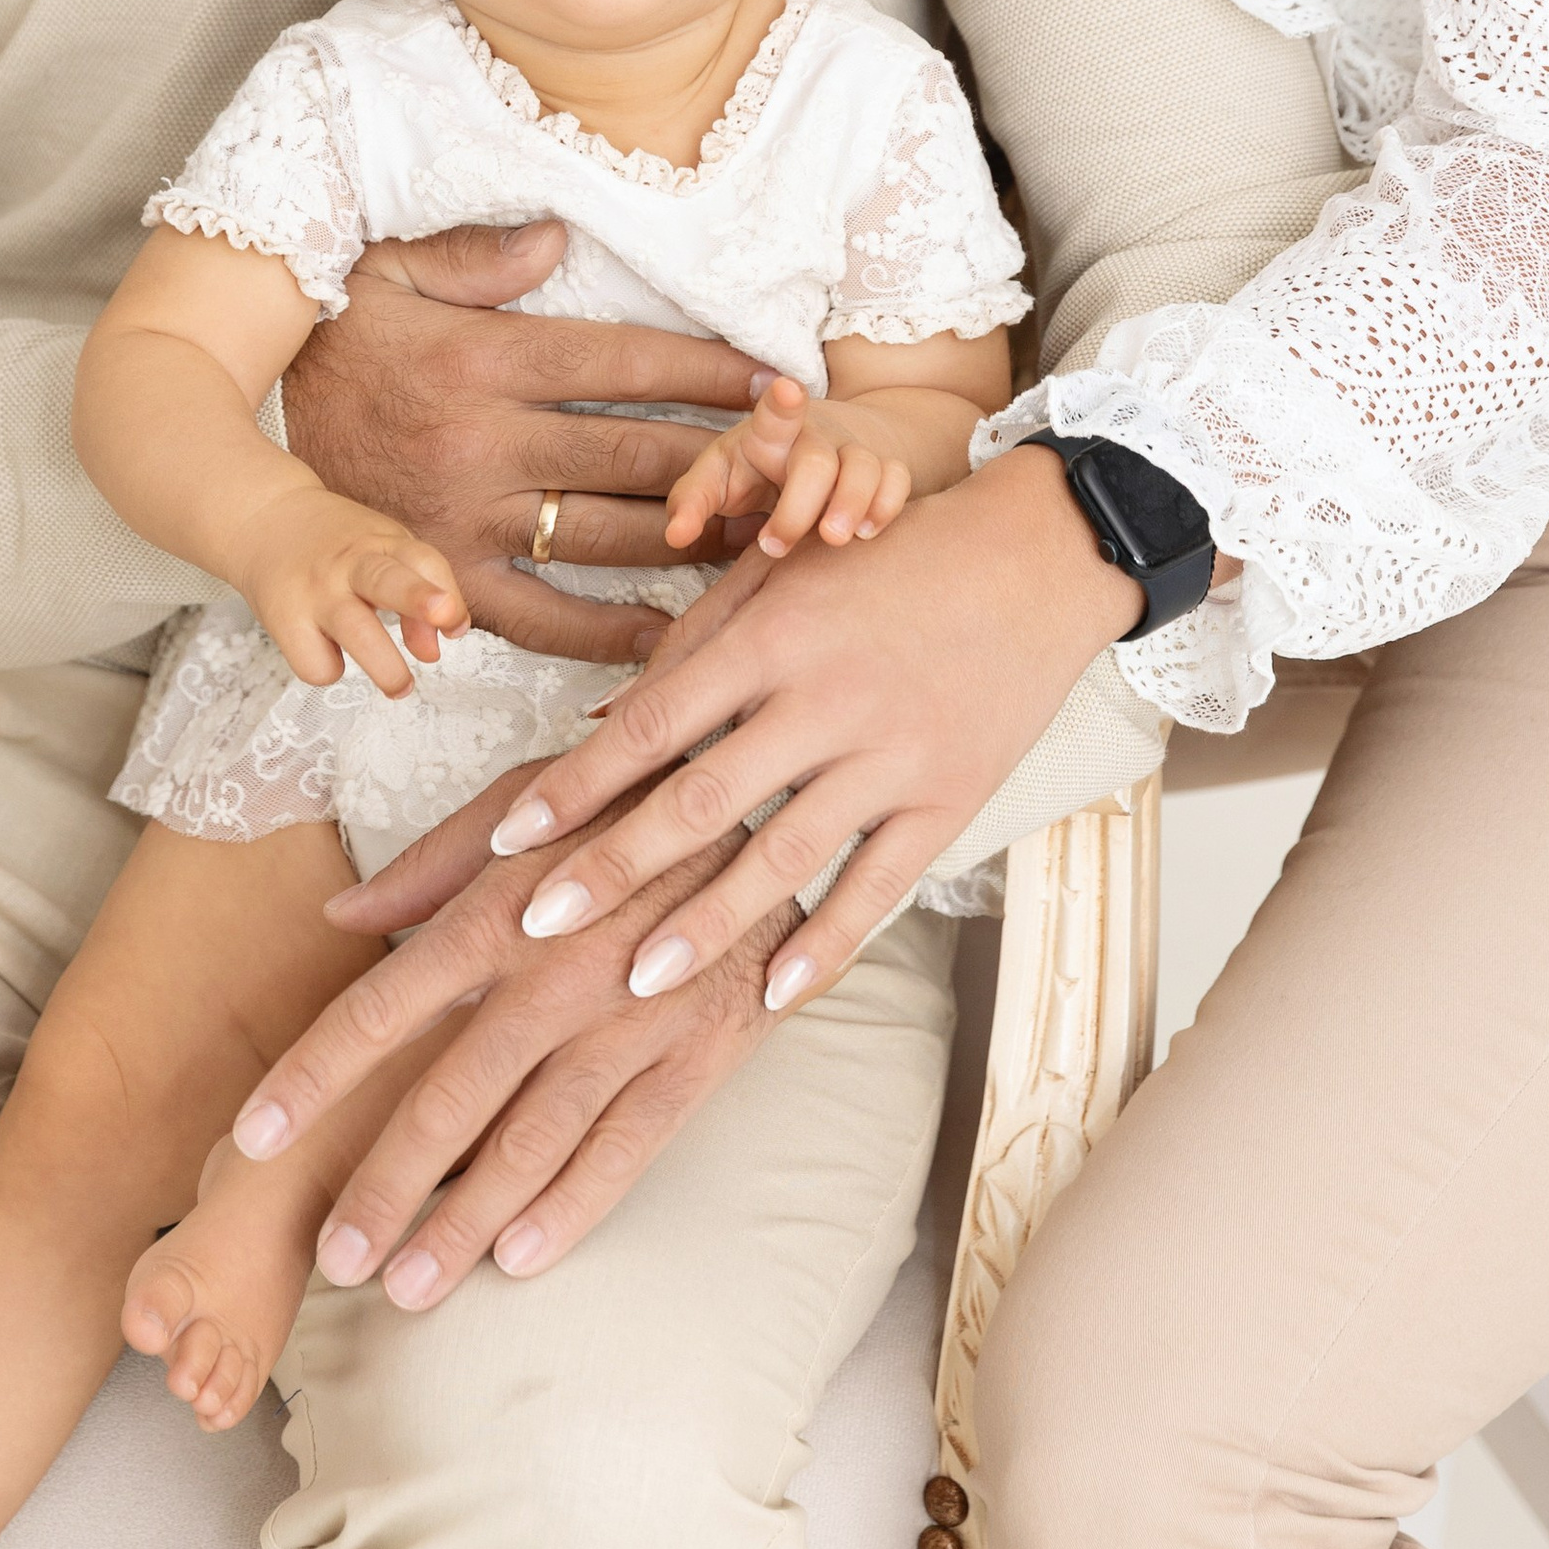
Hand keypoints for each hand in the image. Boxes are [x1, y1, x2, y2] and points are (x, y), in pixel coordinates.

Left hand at [225, 766, 796, 1301]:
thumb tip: (339, 911)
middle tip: (334, 1259)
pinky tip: (518, 1258)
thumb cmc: (629, 801)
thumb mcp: (526, 802)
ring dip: (465, 1222)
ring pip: (532, 1140)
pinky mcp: (696, 1053)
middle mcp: (554, 970)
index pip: (383, 1004)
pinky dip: (570, 1208)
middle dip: (384, 1185)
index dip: (313, 1074)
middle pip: (449, 1096)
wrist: (775, 808)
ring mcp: (629, 1019)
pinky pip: (625, 1146)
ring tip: (407, 1287)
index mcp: (499, 907)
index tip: (252, 1137)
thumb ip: (431, 866)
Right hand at [226, 486, 467, 694]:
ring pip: (354, 631)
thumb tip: (433, 653)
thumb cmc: (337, 546)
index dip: (447, 593)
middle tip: (445, 620)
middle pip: (386, 579)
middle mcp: (350, 563)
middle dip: (418, 598)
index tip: (454, 624)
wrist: (265, 518)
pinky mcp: (285, 621)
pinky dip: (329, 669)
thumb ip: (415, 597)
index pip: (423, 560)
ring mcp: (317, 592)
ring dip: (385, 666)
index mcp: (381, 541)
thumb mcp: (382, 552)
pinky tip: (329, 654)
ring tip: (401, 688)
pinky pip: (316, 663)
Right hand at [280, 223, 758, 667]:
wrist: (244, 439)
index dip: (709, 370)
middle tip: (799, 464)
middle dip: (725, 458)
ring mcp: (468, 522)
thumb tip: (559, 239)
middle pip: (634, 454)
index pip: (624, 362)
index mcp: (483, 359)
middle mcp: (484, 444)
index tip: (777, 379)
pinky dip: (610, 632)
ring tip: (767, 537)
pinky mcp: (449, 582)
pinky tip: (672, 631)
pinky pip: (544, 619)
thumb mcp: (388, 270)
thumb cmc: (337, 341)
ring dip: (692, 541)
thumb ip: (476, 256)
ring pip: (607, 537)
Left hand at [481, 444, 1144, 1013]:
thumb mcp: (787, 577)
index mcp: (774, 633)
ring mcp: (893, 754)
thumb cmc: (891, 557)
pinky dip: (828, 942)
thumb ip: (696, 644)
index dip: (576, 783)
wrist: (1038, 555)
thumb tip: (597, 719)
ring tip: (636, 982)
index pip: (653, 721)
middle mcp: (828, 696)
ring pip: (786, 855)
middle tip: (538, 924)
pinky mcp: (951, 798)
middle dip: (614, 865)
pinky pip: (881, 884)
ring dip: (707, 924)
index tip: (510, 839)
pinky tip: (774, 993)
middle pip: (703, 796)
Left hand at [666, 374, 913, 558]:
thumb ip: (693, 502)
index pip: (775, 412)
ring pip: (865, 468)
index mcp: (770, 432)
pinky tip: (868, 534)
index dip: (782, 403)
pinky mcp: (886, 468)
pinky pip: (898, 480)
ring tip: (833, 540)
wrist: (826, 443)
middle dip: (800, 505)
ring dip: (851, 506)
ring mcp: (855, 450)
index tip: (787, 390)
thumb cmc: (759, 467)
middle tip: (775, 545)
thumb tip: (674, 534)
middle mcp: (816, 436)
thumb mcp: (721, 476)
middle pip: (816, 461)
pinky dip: (888, 505)